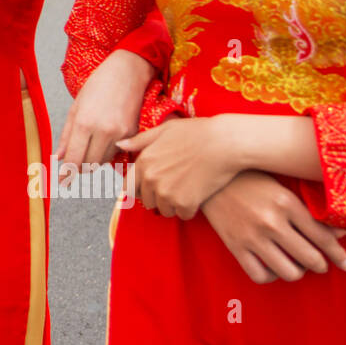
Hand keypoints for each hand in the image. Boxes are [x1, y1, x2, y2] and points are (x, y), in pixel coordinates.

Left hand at [57, 49, 154, 169]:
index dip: (67, 173)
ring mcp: (121, 134)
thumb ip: (67, 135)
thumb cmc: (98, 85)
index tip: (62, 181)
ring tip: (91, 142)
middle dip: (80, 166)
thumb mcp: (76, 107)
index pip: (74, 160)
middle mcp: (104, 131)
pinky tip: (105, 138)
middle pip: (89, 165)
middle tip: (75, 161)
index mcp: (85, 123)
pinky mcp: (134, 134)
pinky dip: (108, 152)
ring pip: (103, 161)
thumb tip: (59, 158)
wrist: (128, 72)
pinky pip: (117, 153)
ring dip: (94, 159)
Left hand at [118, 116, 240, 218]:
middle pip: (147, 202)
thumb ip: (141, 140)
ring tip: (188, 188)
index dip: (141, 189)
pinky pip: (183, 215)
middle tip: (176, 186)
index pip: (129, 188)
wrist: (224, 142)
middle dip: (159, 197)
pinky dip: (191, 208)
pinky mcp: (185, 203)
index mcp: (144, 162)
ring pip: (165, 210)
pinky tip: (199, 194)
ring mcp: (167, 192)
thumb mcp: (165, 130)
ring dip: (175, 204)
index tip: (152, 188)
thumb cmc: (197, 133)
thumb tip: (120, 145)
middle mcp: (151, 179)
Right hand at [202, 171, 345, 283]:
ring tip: (295, 263)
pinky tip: (272, 266)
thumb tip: (341, 232)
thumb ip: (310, 210)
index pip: (323, 237)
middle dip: (321, 265)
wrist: (209, 175)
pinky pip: (260, 275)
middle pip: (310, 258)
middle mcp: (272, 222)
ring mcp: (252, 236)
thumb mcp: (282, 188)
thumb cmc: (249, 178)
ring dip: (298, 271)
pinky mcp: (235, 246)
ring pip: (289, 272)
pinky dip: (271, 276)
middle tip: (320, 264)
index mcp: (287, 203)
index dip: (339, 254)